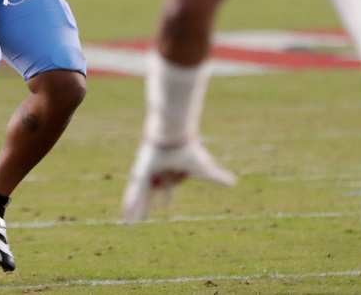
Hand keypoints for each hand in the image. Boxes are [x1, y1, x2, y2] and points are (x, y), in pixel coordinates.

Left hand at [121, 139, 236, 223]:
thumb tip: (234, 183)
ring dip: (136, 210)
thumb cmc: (189, 150)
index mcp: (172, 173)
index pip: (168, 189)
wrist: (175, 136)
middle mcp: (158, 174)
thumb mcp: (204, 169)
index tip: (165, 206)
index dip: (167, 197)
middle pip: (151, 194)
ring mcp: (147, 173)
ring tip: (129, 224)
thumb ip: (217, 178)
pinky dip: (130, 204)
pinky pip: (134, 192)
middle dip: (147, 205)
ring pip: (140, 196)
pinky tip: (126, 217)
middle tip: (143, 217)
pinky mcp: (139, 173)